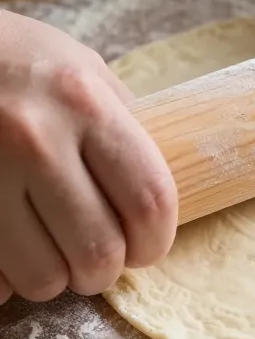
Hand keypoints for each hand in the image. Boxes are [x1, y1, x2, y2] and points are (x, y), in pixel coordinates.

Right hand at [0, 12, 177, 304]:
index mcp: (83, 103)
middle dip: (104, 269)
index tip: (147, 246)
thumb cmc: (18, 60)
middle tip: (96, 255)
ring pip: (43, 278)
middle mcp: (35, 139)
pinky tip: (10, 244)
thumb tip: (153, 194)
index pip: (148, 200)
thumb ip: (122, 126)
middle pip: (98, 252)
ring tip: (49, 245)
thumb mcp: (83, 71)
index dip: (156, 241)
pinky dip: (8, 278)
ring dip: (54, 276)